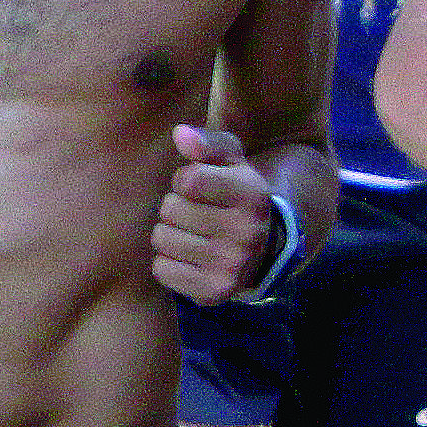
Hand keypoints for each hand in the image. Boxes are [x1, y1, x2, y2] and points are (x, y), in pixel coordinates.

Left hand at [152, 126, 287, 301]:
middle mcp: (248, 233)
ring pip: (162, 239)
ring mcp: (232, 266)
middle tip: (196, 213)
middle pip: (170, 210)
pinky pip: (162, 269)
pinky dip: (169, 262)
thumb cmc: (236, 195)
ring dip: (170, 234)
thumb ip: (208, 143)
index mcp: (253, 195)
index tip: (198, 187)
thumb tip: (180, 134)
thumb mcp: (232, 162)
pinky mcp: (214, 292)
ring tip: (193, 234)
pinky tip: (190, 256)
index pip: (188, 180)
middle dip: (176, 208)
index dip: (185, 180)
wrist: (264, 247)